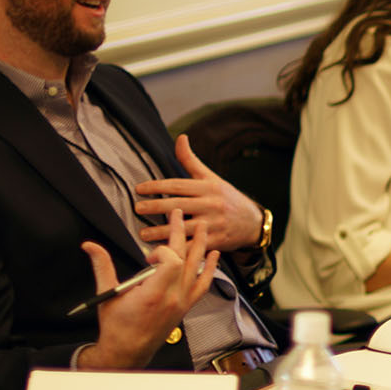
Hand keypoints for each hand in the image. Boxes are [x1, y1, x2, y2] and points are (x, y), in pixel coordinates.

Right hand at [80, 210, 217, 368]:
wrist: (128, 351)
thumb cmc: (117, 326)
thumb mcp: (107, 294)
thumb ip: (102, 266)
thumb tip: (89, 245)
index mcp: (154, 294)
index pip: (171, 261)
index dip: (161, 251)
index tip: (148, 257)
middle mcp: (173, 297)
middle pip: (185, 258)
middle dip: (180, 234)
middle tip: (176, 215)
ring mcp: (182, 302)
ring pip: (197, 268)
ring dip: (199, 246)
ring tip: (202, 227)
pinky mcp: (185, 306)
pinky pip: (203, 284)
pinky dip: (209, 269)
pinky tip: (214, 255)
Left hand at [132, 134, 264, 253]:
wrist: (253, 222)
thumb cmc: (228, 198)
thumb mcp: (211, 178)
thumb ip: (191, 161)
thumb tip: (180, 137)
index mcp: (208, 187)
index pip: (178, 185)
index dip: (157, 186)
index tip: (139, 189)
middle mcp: (211, 204)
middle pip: (178, 205)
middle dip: (155, 207)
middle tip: (137, 208)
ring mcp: (214, 224)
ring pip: (184, 228)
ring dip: (161, 232)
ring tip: (143, 234)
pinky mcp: (216, 241)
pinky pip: (193, 246)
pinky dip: (178, 249)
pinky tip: (163, 251)